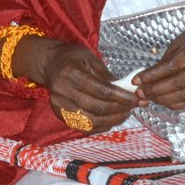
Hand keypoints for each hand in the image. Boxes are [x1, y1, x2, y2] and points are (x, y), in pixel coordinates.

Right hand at [17, 37, 139, 129]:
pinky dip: (100, 126)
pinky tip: (111, 120)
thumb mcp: (91, 59)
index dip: (121, 97)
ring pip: (91, 121)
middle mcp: (62, 91)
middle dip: (119, 109)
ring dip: (112, 120)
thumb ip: (108, 76)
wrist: (49, 64)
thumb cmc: (72, 58)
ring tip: (125, 114)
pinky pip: (83, 127)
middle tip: (134, 107)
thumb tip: (128, 91)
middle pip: (96, 107)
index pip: (101, 90)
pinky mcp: (59, 115)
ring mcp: (59, 105)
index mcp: (71, 73)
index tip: (136, 99)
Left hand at [135, 22, 184, 109]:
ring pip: (184, 95)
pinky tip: (161, 101)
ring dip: (162, 99)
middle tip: (140, 91)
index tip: (137, 80)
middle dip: (156, 89)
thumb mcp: (181, 40)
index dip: (153, 74)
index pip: (173, 65)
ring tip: (148, 97)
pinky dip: (173, 104)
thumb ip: (166, 58)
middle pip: (178, 82)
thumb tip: (147, 77)